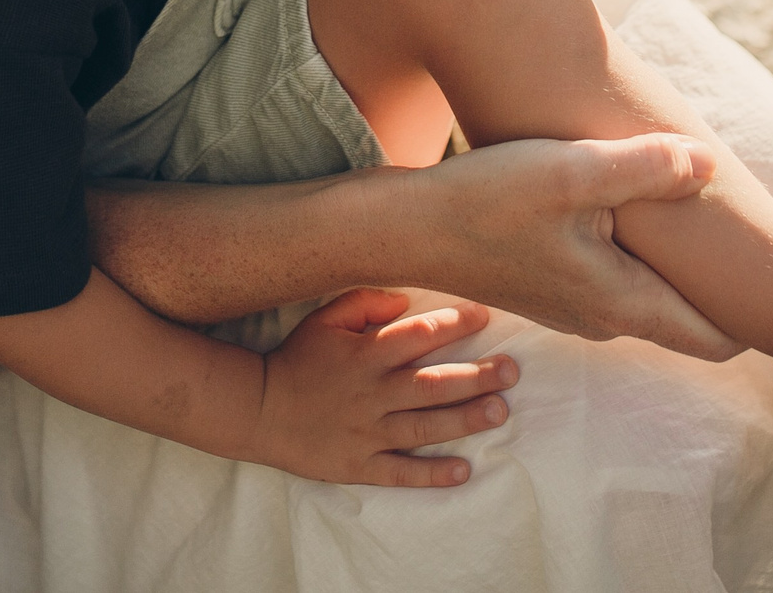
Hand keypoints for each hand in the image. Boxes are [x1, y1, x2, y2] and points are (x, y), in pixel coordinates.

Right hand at [255, 289, 515, 486]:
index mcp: (365, 354)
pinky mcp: (360, 465)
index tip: (485, 315)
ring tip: (500, 411)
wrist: (260, 409)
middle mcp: (371, 393)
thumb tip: (406, 299)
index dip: (453, 324)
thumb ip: (366, 302)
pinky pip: (401, 471)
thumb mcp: (326, 318)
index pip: (417, 335)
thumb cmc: (299, 358)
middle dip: (476, 376)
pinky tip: (463, 470)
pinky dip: (432, 473)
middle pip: (432, 384)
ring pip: (424, 426)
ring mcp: (367, 432)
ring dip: (465, 419)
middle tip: (513, 370)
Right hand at [420, 135, 739, 361]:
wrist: (402, 226)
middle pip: (687, 315)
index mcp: (621, 303)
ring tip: (699, 206)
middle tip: (759, 236)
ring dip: (675, 261)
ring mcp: (571, 303)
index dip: (758, 318)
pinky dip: (636, 248)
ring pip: (647, 291)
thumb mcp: (571, 174)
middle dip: (724, 285)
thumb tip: (712, 162)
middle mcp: (602, 317)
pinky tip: (627, 202)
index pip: (717, 338)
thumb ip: (646, 167)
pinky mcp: (545, 279)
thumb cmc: (484, 201)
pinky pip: (613, 273)